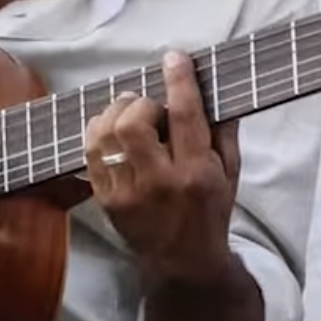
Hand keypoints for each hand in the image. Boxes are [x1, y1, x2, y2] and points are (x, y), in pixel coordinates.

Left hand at [84, 52, 238, 278]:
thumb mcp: (231, 174)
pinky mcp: (105, 200)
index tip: (175, 57)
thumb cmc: (210, 212)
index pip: (184, 117)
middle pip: (133, 124)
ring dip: (115, 113)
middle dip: (140, 102)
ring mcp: (126, 193)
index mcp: (196, 173)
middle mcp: (159, 182)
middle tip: (149, 104)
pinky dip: (98, 133)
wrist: (183, 262)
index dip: (178, 81)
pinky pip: (89, 154)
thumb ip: (224, 133)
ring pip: (104, 137)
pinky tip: (111, 130)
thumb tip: (214, 89)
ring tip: (129, 111)